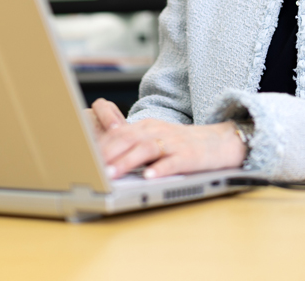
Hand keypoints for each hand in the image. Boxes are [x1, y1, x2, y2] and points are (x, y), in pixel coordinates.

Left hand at [90, 103, 246, 179]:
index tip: (84, 156)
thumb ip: (134, 144)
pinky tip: (149, 177)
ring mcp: (174, 143)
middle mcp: (158, 131)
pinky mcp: (189, 156)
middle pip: (129, 139)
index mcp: (148, 126)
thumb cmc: (184, 144)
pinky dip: (160, 168)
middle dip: (108, 153)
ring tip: (112, 174)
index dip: (101, 144)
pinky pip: (173, 161)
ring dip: (127, 161)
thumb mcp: (156, 138)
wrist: (220, 141)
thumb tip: (105, 157)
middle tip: (91, 167)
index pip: (119, 132)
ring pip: (146, 149)